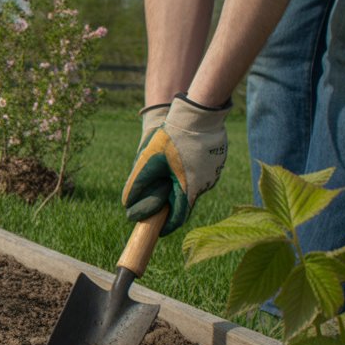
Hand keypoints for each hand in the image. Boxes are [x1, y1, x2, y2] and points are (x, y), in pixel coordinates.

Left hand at [122, 94, 229, 234]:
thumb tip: (127, 205)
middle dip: (171, 205)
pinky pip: (201, 174)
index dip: (166, 225)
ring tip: (167, 177)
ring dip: (180, 187)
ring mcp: (213, 172)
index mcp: (189, 188)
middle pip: (185, 202)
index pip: (178, 217)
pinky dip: (189, 174)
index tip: (157, 231)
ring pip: (193, 187)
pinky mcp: (217, 161)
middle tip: (158, 206)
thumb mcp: (149, 160)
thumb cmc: (172, 137)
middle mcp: (205, 184)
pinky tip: (180, 163)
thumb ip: (138, 183)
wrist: (199, 113)